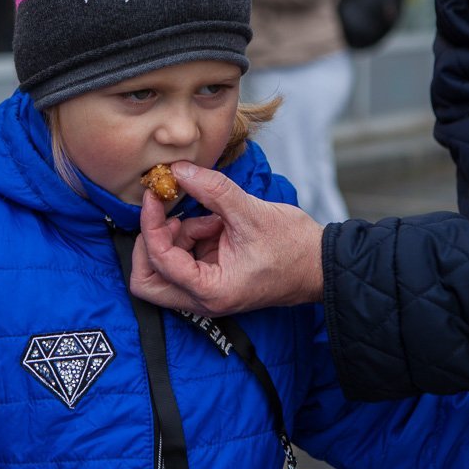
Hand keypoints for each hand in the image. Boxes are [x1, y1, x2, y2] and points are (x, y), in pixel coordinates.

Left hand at [130, 161, 324, 315]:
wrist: (320, 265)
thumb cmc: (293, 248)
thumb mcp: (250, 212)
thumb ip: (211, 190)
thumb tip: (178, 170)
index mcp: (211, 290)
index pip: (159, 261)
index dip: (151, 224)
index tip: (154, 195)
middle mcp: (203, 299)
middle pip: (147, 280)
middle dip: (149, 243)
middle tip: (163, 214)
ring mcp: (206, 291)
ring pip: (162, 269)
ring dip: (175, 237)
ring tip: (210, 219)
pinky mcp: (211, 279)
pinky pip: (183, 260)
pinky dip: (190, 237)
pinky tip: (216, 224)